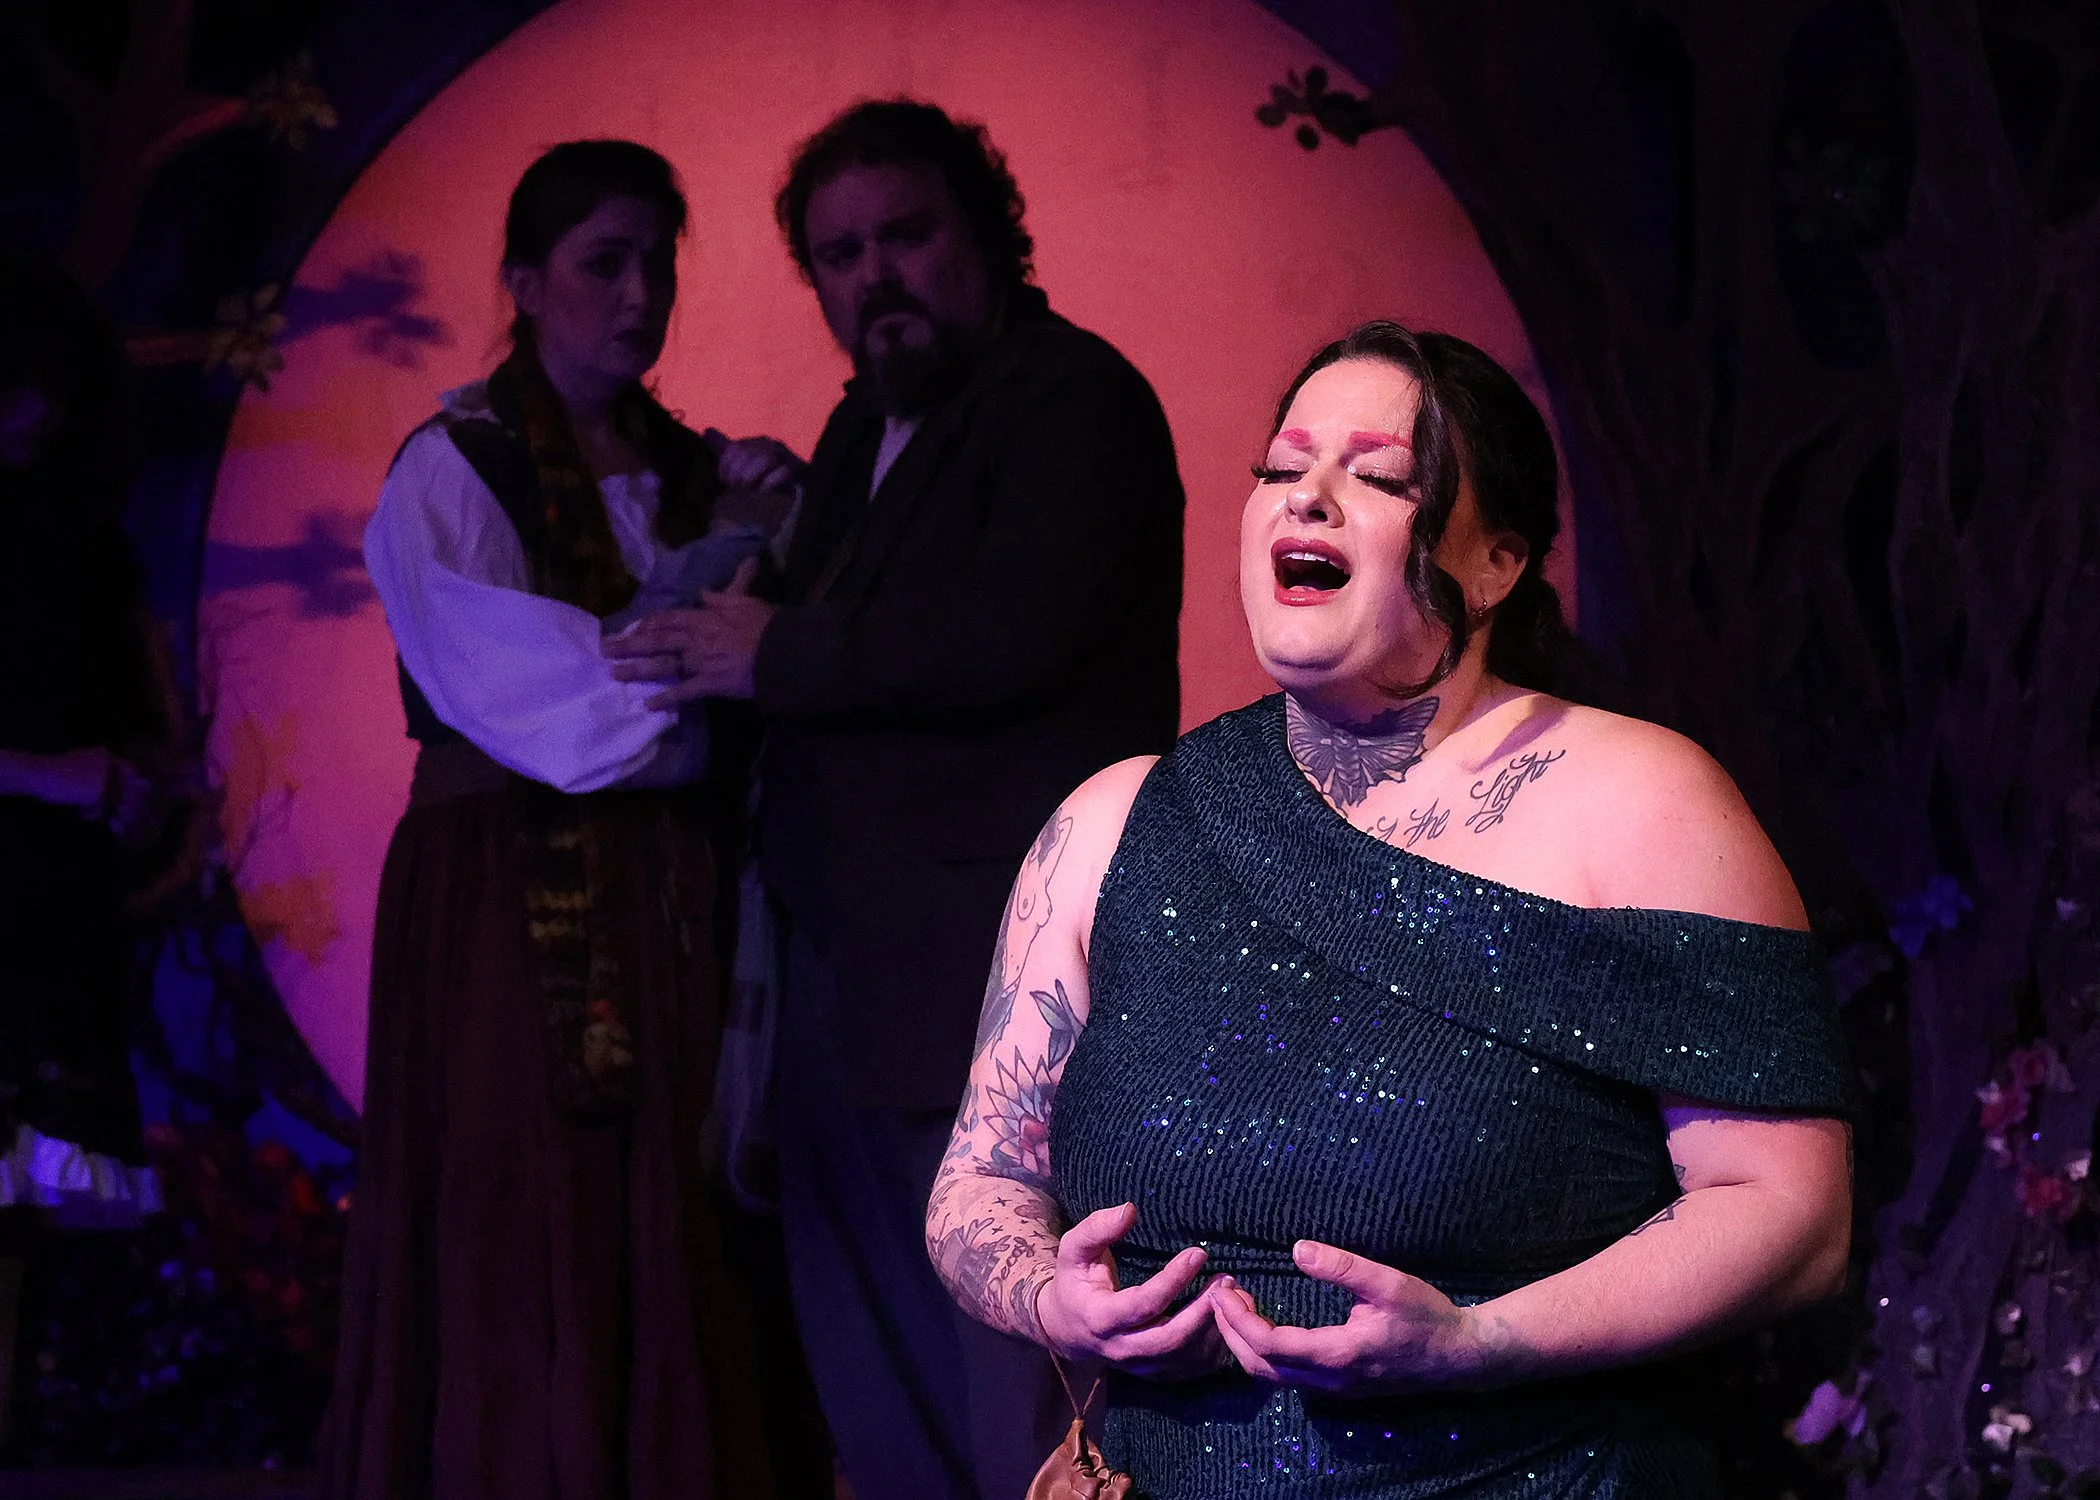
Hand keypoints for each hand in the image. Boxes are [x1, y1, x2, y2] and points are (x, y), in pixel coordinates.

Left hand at [603, 557, 772, 704]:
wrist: (783, 652)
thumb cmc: (767, 625)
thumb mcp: (746, 601)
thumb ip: (724, 594)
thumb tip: (705, 591)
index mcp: (704, 618)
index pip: (669, 618)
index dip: (648, 623)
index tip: (632, 627)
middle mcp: (695, 639)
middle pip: (656, 640)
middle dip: (629, 644)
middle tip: (604, 649)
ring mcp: (700, 662)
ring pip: (662, 664)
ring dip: (637, 669)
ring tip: (615, 673)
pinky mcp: (709, 683)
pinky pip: (683, 692)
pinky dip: (666, 699)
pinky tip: (648, 705)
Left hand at [712, 433, 805, 493]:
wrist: (794, 493)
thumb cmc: (764, 479)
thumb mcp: (742, 463)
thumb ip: (725, 448)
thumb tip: (708, 430)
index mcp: (756, 442)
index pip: (733, 448)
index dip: (725, 465)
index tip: (725, 481)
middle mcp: (771, 444)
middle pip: (747, 452)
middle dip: (737, 474)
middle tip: (738, 488)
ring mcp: (786, 456)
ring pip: (764, 459)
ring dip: (752, 478)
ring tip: (750, 490)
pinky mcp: (798, 470)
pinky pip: (782, 472)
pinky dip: (768, 484)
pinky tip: (763, 492)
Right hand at [1035, 1202, 1230, 1381]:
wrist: (1067, 1329)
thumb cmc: (1074, 1281)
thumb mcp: (1074, 1250)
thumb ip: (1097, 1228)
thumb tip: (1130, 1209)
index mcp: (1101, 1318)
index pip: (1143, 1304)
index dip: (1173, 1280)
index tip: (1198, 1253)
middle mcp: (1122, 1348)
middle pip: (1170, 1339)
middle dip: (1202, 1311)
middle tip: (1226, 1281)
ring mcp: (1141, 1365)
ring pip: (1185, 1355)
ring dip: (1213, 1327)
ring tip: (1233, 1294)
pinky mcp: (1156, 1372)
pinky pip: (1192, 1366)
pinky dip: (1214, 1344)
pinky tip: (1226, 1316)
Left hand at [1210, 1240, 1501, 1396]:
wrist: (1461, 1356)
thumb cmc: (1428, 1316)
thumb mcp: (1389, 1283)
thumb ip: (1343, 1267)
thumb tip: (1297, 1249)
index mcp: (1338, 1354)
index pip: (1268, 1345)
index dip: (1237, 1319)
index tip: (1222, 1289)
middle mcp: (1330, 1378)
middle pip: (1259, 1367)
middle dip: (1229, 1331)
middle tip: (1219, 1292)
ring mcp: (1333, 1386)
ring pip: (1271, 1376)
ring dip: (1243, 1343)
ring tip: (1234, 1304)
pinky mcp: (1338, 1384)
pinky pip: (1286, 1376)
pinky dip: (1262, 1352)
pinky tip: (1262, 1322)